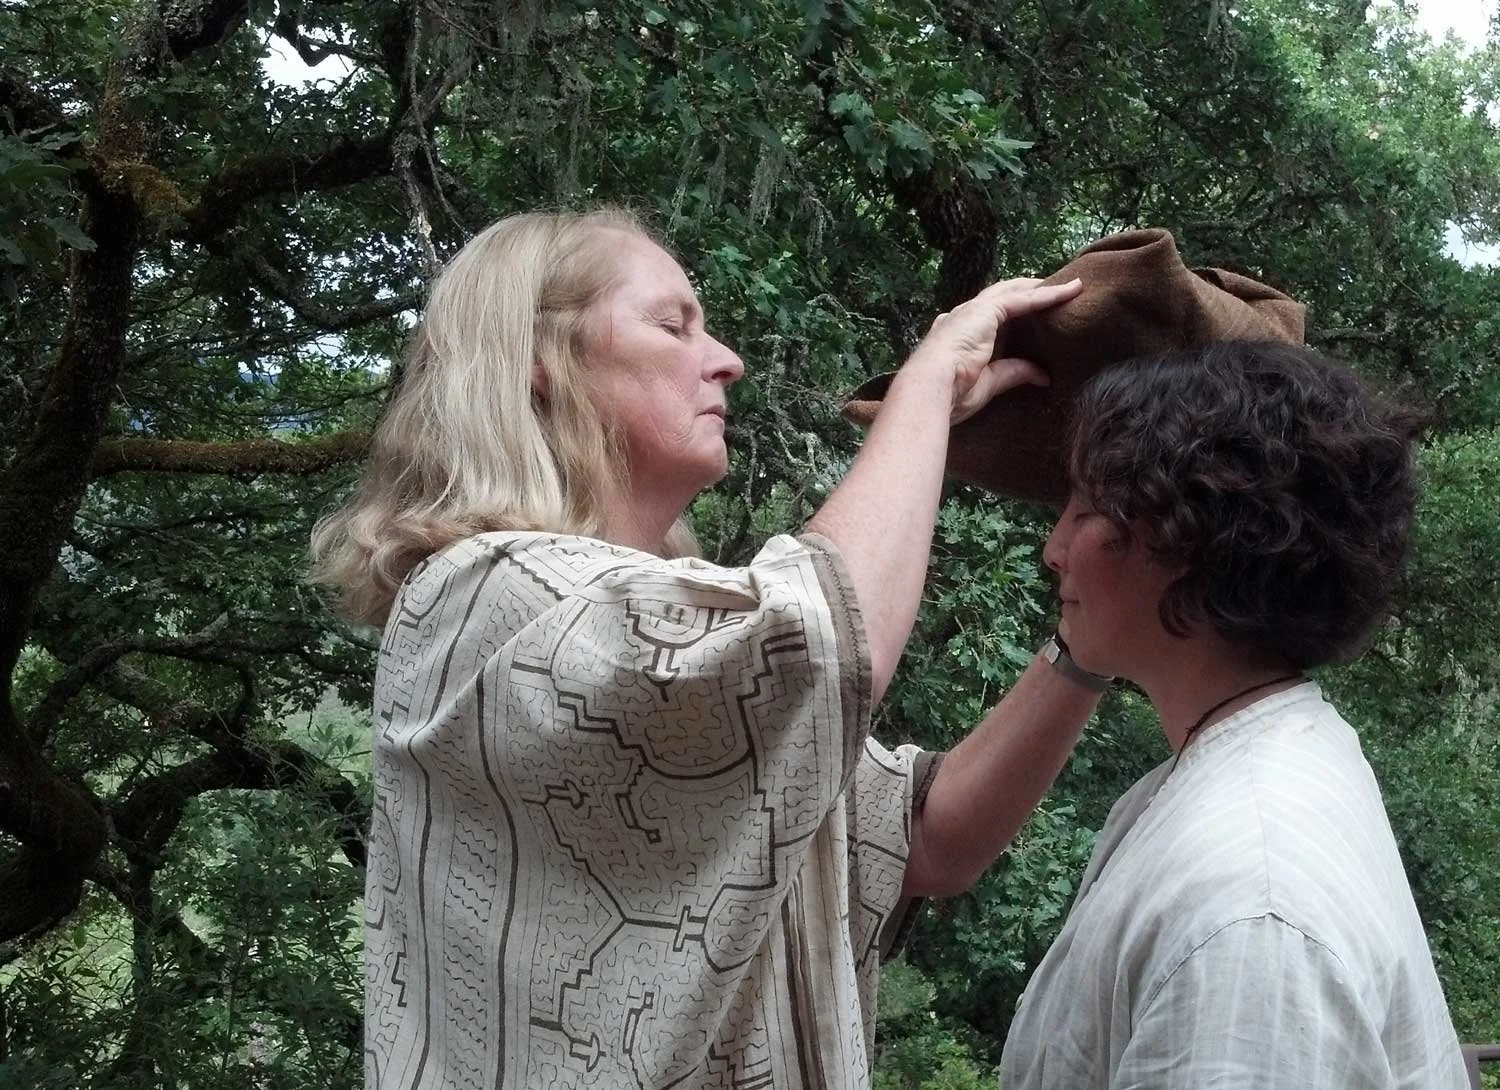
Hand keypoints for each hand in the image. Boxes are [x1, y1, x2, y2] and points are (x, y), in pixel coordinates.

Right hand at [908, 277, 1082, 423]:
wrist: (930, 388)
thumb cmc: (950, 393)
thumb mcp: (989, 384)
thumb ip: (1014, 373)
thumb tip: (1043, 377)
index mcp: (958, 335)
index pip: (989, 318)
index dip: (1012, 313)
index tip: (1033, 316)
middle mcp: (962, 316)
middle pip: (1002, 296)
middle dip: (1027, 292)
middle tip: (1054, 290)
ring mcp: (972, 310)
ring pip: (1014, 292)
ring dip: (1042, 289)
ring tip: (1069, 287)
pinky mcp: (985, 310)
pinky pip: (1023, 299)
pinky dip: (1047, 294)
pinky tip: (1070, 291)